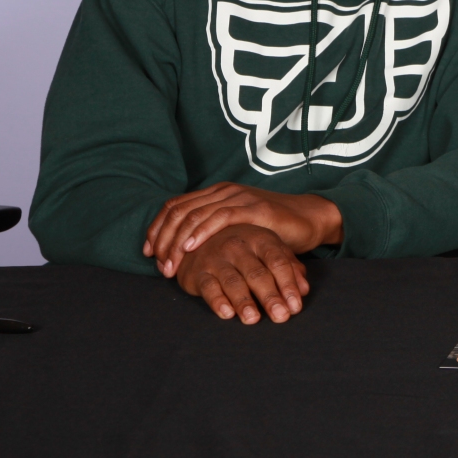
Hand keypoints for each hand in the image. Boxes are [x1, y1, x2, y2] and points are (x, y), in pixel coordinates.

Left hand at [144, 183, 341, 278]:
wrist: (308, 219)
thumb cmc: (271, 229)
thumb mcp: (237, 229)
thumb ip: (213, 232)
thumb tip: (181, 252)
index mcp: (215, 194)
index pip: (174, 206)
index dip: (156, 229)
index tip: (149, 254)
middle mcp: (223, 191)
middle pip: (179, 212)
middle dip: (162, 240)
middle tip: (159, 266)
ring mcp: (238, 197)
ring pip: (194, 215)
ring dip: (177, 243)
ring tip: (170, 265)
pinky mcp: (254, 207)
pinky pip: (220, 217)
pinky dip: (201, 233)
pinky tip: (191, 248)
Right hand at [176, 225, 309, 323]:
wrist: (201, 238)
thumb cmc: (244, 249)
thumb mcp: (269, 251)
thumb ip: (289, 268)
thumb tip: (305, 290)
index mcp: (261, 239)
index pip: (278, 262)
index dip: (288, 284)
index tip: (295, 306)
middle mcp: (239, 246)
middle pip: (257, 274)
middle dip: (270, 296)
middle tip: (280, 316)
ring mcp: (217, 258)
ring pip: (233, 281)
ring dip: (244, 301)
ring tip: (253, 319)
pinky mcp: (198, 272)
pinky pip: (209, 287)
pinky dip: (217, 301)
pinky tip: (227, 314)